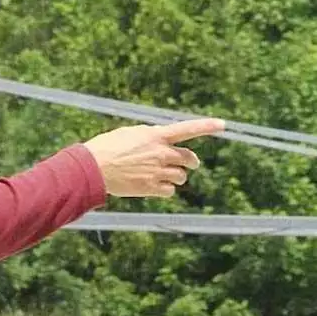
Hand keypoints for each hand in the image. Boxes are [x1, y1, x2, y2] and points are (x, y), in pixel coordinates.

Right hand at [85, 118, 224, 197]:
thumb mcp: (130, 133)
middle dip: (191, 162)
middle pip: (189, 159)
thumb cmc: (108, 146)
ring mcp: (158, 172)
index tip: (222, 124)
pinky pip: (170, 191)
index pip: (187, 129)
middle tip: (190, 164)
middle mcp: (161, 153)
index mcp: (156, 136)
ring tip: (162, 174)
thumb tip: (163, 139)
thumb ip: (151, 135)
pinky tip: (154, 185)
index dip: (206, 126)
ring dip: (176, 176)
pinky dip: (166, 189)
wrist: (94, 167)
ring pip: (181, 177)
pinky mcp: (152, 188)